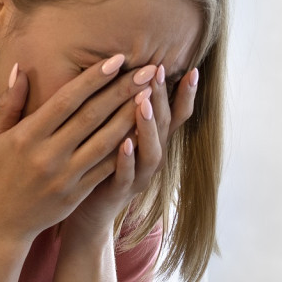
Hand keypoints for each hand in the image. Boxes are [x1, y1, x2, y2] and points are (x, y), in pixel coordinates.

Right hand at [0, 55, 150, 243]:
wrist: (1, 223)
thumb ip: (9, 102)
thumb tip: (20, 67)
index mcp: (28, 135)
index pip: (67, 100)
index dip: (94, 79)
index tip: (117, 60)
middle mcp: (48, 154)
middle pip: (92, 116)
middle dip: (122, 91)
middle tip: (147, 70)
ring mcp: (65, 176)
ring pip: (105, 142)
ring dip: (131, 117)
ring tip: (151, 95)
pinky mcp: (77, 194)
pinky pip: (106, 168)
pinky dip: (125, 149)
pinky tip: (142, 131)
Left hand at [61, 63, 200, 243]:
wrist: (88, 211)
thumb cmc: (101, 163)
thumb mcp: (117, 133)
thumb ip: (126, 108)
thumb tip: (129, 70)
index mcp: (153, 142)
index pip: (176, 115)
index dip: (186, 95)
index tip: (192, 69)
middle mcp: (152, 158)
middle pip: (164, 127)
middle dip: (162, 98)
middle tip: (158, 71)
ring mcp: (139, 177)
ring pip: (152, 152)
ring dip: (148, 127)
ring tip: (143, 103)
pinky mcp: (119, 193)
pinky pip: (126, 176)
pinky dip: (127, 160)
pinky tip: (123, 143)